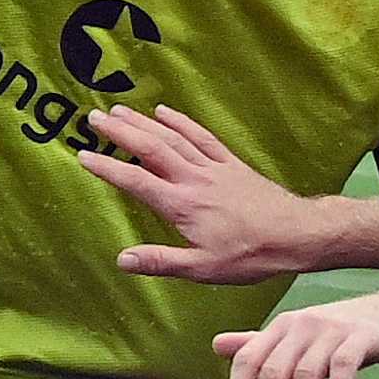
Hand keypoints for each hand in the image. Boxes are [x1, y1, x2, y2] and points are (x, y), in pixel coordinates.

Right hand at [80, 105, 326, 281]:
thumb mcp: (202, 269)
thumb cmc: (249, 255)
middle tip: (93, 117)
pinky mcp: (230, 163)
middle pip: (150, 148)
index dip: (107, 168)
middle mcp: (194, 179)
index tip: (83, 156)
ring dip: (143, 122)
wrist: (295, 234)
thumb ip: (160, 262)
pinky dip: (181, 122)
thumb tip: (122, 260)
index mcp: (182, 205)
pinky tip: (164, 112)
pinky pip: (201, 136)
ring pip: (172, 137)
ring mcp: (213, 167)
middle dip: (120, 131)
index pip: (136, 181)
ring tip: (119, 110)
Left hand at [216, 289, 378, 378]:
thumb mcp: (297, 336)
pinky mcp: (363, 337)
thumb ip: (259, 344)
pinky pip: (345, 368)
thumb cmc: (342, 332)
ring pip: (306, 375)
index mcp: (282, 326)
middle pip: (274, 371)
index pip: (248, 359)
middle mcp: (302, 324)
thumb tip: (216, 345)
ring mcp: (333, 329)